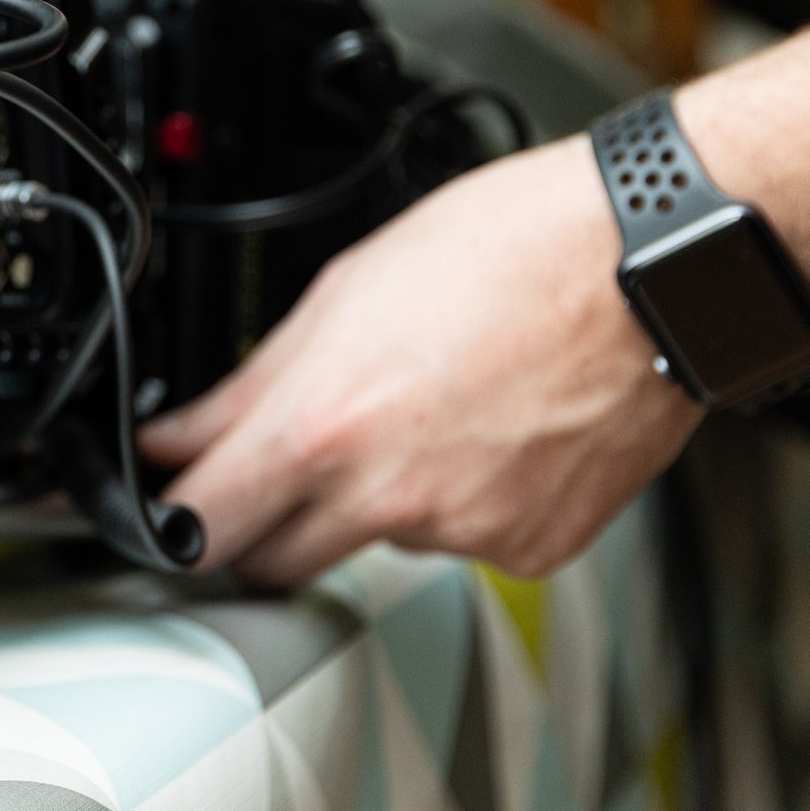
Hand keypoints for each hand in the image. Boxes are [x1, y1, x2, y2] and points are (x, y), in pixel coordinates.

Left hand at [140, 135, 703, 588]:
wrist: (648, 267)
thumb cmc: (507, 251)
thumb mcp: (342, 292)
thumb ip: (250, 384)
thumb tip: (183, 433)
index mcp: (327, 429)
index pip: (204, 526)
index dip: (169, 522)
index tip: (161, 509)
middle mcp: (392, 499)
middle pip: (276, 559)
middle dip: (259, 521)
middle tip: (278, 464)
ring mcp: (467, 533)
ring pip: (378, 539)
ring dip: (376, 495)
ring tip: (427, 404)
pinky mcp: (533, 550)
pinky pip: (463, 540)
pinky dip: (461, 499)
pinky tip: (489, 429)